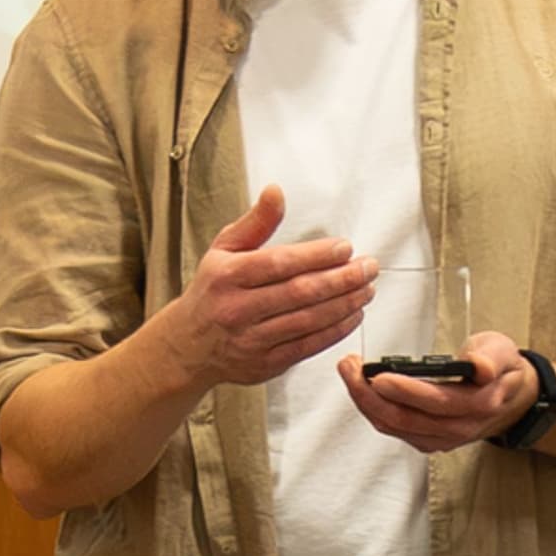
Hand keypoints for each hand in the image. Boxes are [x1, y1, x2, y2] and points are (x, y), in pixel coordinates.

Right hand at [159, 185, 374, 389]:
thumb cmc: (211, 291)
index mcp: (228, 276)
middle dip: (341, 279)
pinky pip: (307, 346)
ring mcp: (252, 340)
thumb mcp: (223, 249)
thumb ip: (255, 222)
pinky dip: (335, 330)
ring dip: (344, 304)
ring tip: (366, 289)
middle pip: (299, 293)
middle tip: (368, 268)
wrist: (188, 346)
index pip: (278, 263)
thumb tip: (276, 192)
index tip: (345, 248)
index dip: (316, 256)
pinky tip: (352, 314)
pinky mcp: (265, 363)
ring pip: (307, 321)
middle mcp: (238, 309)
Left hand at [337, 333, 536, 455]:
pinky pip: (393, 429)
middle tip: (350, 367)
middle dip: (370, 394)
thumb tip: (478, 366)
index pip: (436, 402)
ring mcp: (441, 438)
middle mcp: (458, 427)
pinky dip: (373, 409)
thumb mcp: (504, 352)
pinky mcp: (427, 439)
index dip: (405, 391)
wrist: (511, 400)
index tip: (379, 375)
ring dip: (365, 401)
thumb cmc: (502, 370)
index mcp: (479, 404)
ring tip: (350, 372)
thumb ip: (491, 357)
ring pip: (393, 426)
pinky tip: (362, 389)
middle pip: (405, 419)